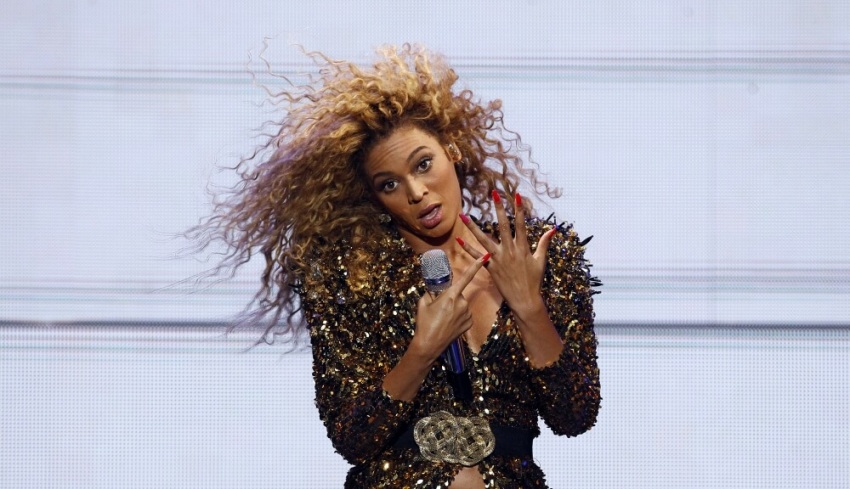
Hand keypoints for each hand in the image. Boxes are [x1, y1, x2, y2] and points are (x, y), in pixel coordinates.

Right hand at [409, 253, 489, 363]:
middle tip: (439, 309)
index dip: (476, 265)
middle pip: (458, 294)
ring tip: (443, 318)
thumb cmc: (424, 323)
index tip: (485, 257)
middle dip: (450, 297)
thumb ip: (431, 292)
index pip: (466, 277)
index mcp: (450, 295)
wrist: (429, 344)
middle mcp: (462, 303)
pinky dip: (458, 316)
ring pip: (462, 304)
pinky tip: (449, 323)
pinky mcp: (469, 323)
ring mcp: (467, 314)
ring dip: (454, 307)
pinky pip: (465, 314)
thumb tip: (433, 288)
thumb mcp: (423, 303)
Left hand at [457, 191, 556, 320]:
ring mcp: (498, 259)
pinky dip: (467, 249)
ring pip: (484, 239)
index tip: (516, 195)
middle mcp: (509, 251)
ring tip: (464, 215)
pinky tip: (458, 240)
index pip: (520, 224)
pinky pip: (476, 257)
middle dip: (499, 209)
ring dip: (473, 226)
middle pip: (502, 226)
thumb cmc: (534, 281)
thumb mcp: (541, 261)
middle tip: (494, 194)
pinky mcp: (490, 267)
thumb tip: (553, 229)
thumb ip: (544, 243)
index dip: (519, 209)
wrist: (525, 300)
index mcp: (522, 248)